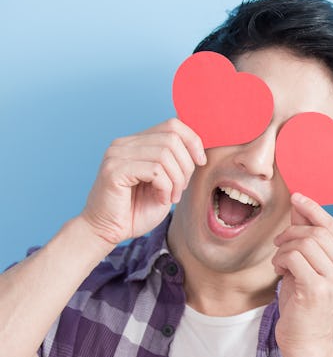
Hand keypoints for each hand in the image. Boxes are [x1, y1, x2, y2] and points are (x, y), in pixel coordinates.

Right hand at [79, 118, 205, 245]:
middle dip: (186, 166)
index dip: (192, 141)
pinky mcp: (114, 170)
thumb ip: (176, 162)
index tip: (201, 161)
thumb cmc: (136, 210)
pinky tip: (160, 199)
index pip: (172, 125)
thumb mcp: (164, 182)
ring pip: (165, 155)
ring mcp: (116, 155)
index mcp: (136, 143)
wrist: (107, 231)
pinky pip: (154, 170)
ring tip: (171, 196)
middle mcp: (124, 144)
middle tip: (180, 189)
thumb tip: (198, 149)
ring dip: (176, 180)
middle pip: (172, 138)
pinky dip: (165, 187)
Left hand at [272, 193, 332, 354]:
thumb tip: (301, 204)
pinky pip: (293, 257)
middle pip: (319, 233)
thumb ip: (310, 237)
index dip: (315, 210)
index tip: (297, 198)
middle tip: (280, 243)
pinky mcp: (318, 289)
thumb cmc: (308, 305)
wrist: (307, 342)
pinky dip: (281, 259)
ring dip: (285, 248)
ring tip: (280, 262)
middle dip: (293, 232)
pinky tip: (279, 271)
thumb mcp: (313, 267)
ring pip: (305, 243)